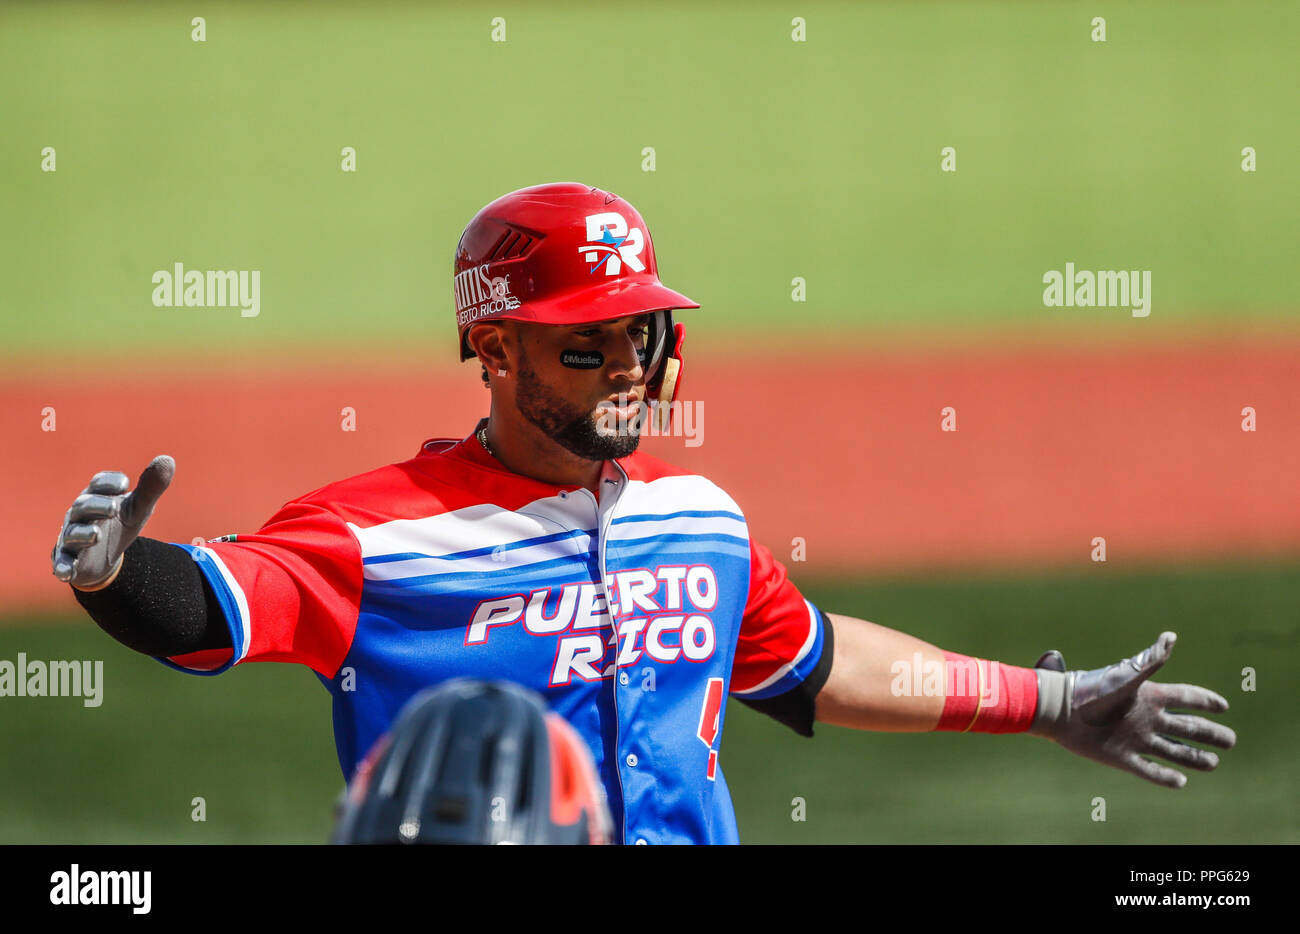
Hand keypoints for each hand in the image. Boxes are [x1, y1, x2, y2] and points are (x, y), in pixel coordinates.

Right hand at [51, 455, 175, 590]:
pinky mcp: (68, 558)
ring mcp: (72, 536)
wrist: (105, 556)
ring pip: (73, 533)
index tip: (125, 484)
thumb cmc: (120, 523)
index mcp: (97, 495)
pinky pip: (62, 562)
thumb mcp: (138, 507)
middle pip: (83, 506)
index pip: (99, 484)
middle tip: (113, 508)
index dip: (109, 483)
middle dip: (97, 506)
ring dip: (83, 534)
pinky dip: (63, 566)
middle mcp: (80, 513)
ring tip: (97, 535)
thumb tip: (168, 459)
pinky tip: (67, 573)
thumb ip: (151, 486)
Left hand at [1029, 632, 1235, 787]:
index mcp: (1149, 697)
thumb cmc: (1092, 689)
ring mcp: (1135, 739)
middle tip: (1230, 740)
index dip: (1205, 701)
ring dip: (1193, 757)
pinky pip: (1148, 770)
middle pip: (1187, 727)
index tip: (1224, 705)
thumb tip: (1171, 636)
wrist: (1060, 711)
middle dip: (1209, 734)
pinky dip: (1165, 777)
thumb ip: (1149, 661)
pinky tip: (1181, 782)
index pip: (1186, 698)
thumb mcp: (1125, 676)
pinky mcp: (1120, 757)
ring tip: (1213, 763)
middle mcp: (1146, 718)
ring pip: (1173, 750)